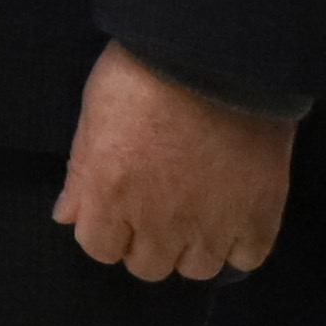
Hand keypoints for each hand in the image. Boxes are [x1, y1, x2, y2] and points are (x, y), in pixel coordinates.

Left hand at [52, 47, 288, 280]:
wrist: (214, 56)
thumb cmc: (143, 73)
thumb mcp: (93, 114)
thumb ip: (80, 173)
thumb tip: (67, 215)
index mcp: (111, 195)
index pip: (99, 248)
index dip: (105, 230)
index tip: (115, 210)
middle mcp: (159, 221)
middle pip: (147, 266)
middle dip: (145, 241)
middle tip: (155, 209)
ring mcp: (211, 224)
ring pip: (196, 269)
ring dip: (191, 247)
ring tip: (195, 212)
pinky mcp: (258, 216)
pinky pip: (246, 258)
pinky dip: (237, 244)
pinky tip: (231, 216)